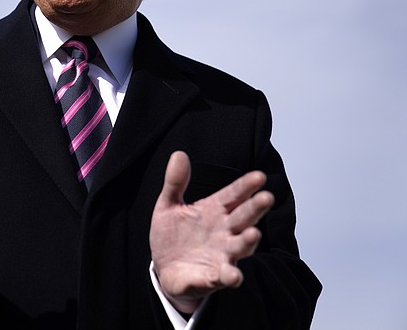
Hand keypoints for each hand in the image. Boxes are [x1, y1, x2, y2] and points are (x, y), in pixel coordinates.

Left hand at [149, 151, 273, 313]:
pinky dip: (230, 276)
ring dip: (247, 241)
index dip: (245, 186)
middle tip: (266, 197)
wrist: (165, 269)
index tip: (259, 176)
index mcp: (213, 211)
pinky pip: (224, 276)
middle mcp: (224, 232)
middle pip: (243, 218)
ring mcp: (222, 255)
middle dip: (255, 209)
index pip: (232, 195)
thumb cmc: (173, 236)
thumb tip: (178, 154)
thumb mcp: (168, 206)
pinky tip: (233, 276)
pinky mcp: (213, 277)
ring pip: (240, 247)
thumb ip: (175, 182)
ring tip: (254, 233)